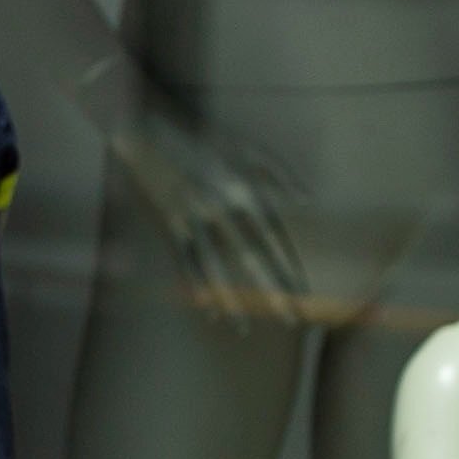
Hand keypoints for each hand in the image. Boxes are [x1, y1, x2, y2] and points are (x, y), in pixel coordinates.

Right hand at [107, 97, 310, 325]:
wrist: (152, 129)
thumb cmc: (205, 138)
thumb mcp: (248, 147)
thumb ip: (281, 173)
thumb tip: (307, 202)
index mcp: (244, 188)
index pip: (274, 236)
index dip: (289, 266)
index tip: (303, 292)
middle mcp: (222, 206)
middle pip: (252, 257)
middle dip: (272, 292)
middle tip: (291, 321)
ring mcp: (194, 215)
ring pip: (217, 266)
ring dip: (232, 300)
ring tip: (245, 328)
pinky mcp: (171, 221)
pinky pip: (187, 261)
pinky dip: (197, 286)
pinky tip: (208, 310)